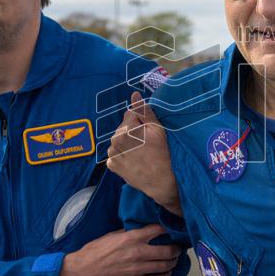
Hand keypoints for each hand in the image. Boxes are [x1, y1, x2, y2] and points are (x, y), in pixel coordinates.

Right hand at [57, 224, 180, 275]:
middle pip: (167, 250)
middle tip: (178, 248)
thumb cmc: (93, 252)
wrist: (81, 271)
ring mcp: (137, 269)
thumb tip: (140, 229)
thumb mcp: (110, 236)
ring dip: (173, 263)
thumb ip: (127, 233)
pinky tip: (166, 274)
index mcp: (131, 238)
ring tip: (174, 260)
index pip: (158, 230)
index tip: (173, 229)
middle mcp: (137, 252)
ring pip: (165, 266)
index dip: (169, 229)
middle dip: (176, 249)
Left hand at [106, 91, 181, 215]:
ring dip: (126, 143)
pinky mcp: (111, 166)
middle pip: (123, 127)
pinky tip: (134, 160)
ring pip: (118, 140)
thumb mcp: (157, 129)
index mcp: (126, 129)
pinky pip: (115, 154)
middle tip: (146, 144)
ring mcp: (112, 154)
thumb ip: (143, 111)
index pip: (130, 114)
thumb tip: (134, 94)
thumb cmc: (163, 153)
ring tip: (140, 152)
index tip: (148, 132)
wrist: (161, 181)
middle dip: (132, 132)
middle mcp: (115, 140)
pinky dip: (122, 156)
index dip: (141, 122)